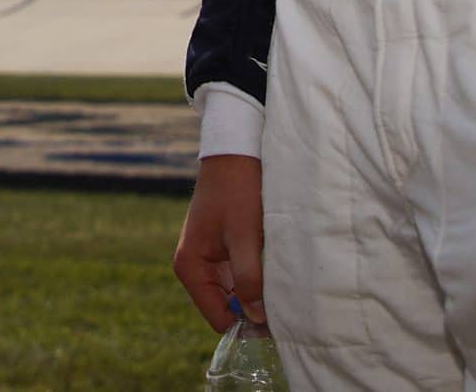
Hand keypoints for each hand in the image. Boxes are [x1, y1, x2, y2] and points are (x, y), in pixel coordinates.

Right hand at [175, 154, 264, 332]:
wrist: (237, 152)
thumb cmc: (237, 190)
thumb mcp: (245, 236)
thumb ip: (249, 278)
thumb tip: (258, 319)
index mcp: (190, 266)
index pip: (218, 317)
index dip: (247, 323)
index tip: (277, 321)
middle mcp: (194, 267)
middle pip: (226, 308)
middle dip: (253, 310)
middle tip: (285, 306)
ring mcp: (208, 259)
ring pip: (235, 294)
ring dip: (256, 294)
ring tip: (281, 287)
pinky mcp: (222, 250)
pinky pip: (240, 278)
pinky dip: (256, 279)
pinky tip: (274, 272)